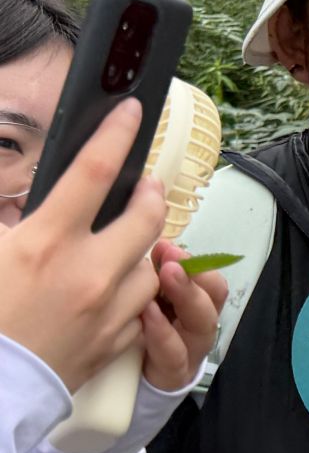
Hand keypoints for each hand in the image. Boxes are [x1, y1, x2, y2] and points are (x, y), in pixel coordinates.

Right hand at [0, 100, 167, 391]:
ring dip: (143, 249)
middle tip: (142, 188)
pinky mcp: (116, 339)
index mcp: (45, 243)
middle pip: (147, 216)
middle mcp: (87, 272)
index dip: (118, 135)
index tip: (133, 113)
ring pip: (151, 262)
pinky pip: (142, 305)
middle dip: (149, 195)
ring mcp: (108, 308)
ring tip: (123, 244)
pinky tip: (114, 288)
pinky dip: (134, 291)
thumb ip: (10, 222)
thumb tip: (20, 208)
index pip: (94, 172)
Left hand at [139, 241, 228, 391]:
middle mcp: (202, 323)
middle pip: (213, 297)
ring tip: (164, 277)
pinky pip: (174, 352)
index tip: (167, 246)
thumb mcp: (151, 300)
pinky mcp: (176, 373)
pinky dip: (162, 331)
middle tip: (171, 259)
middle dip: (194, 275)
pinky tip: (147, 314)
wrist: (139, 382)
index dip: (195, 261)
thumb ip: (155, 275)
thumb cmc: (148, 333)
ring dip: (186, 297)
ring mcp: (192, 349)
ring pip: (202, 323)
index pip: (211, 278)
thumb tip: (156, 244)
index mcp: (198, 302)